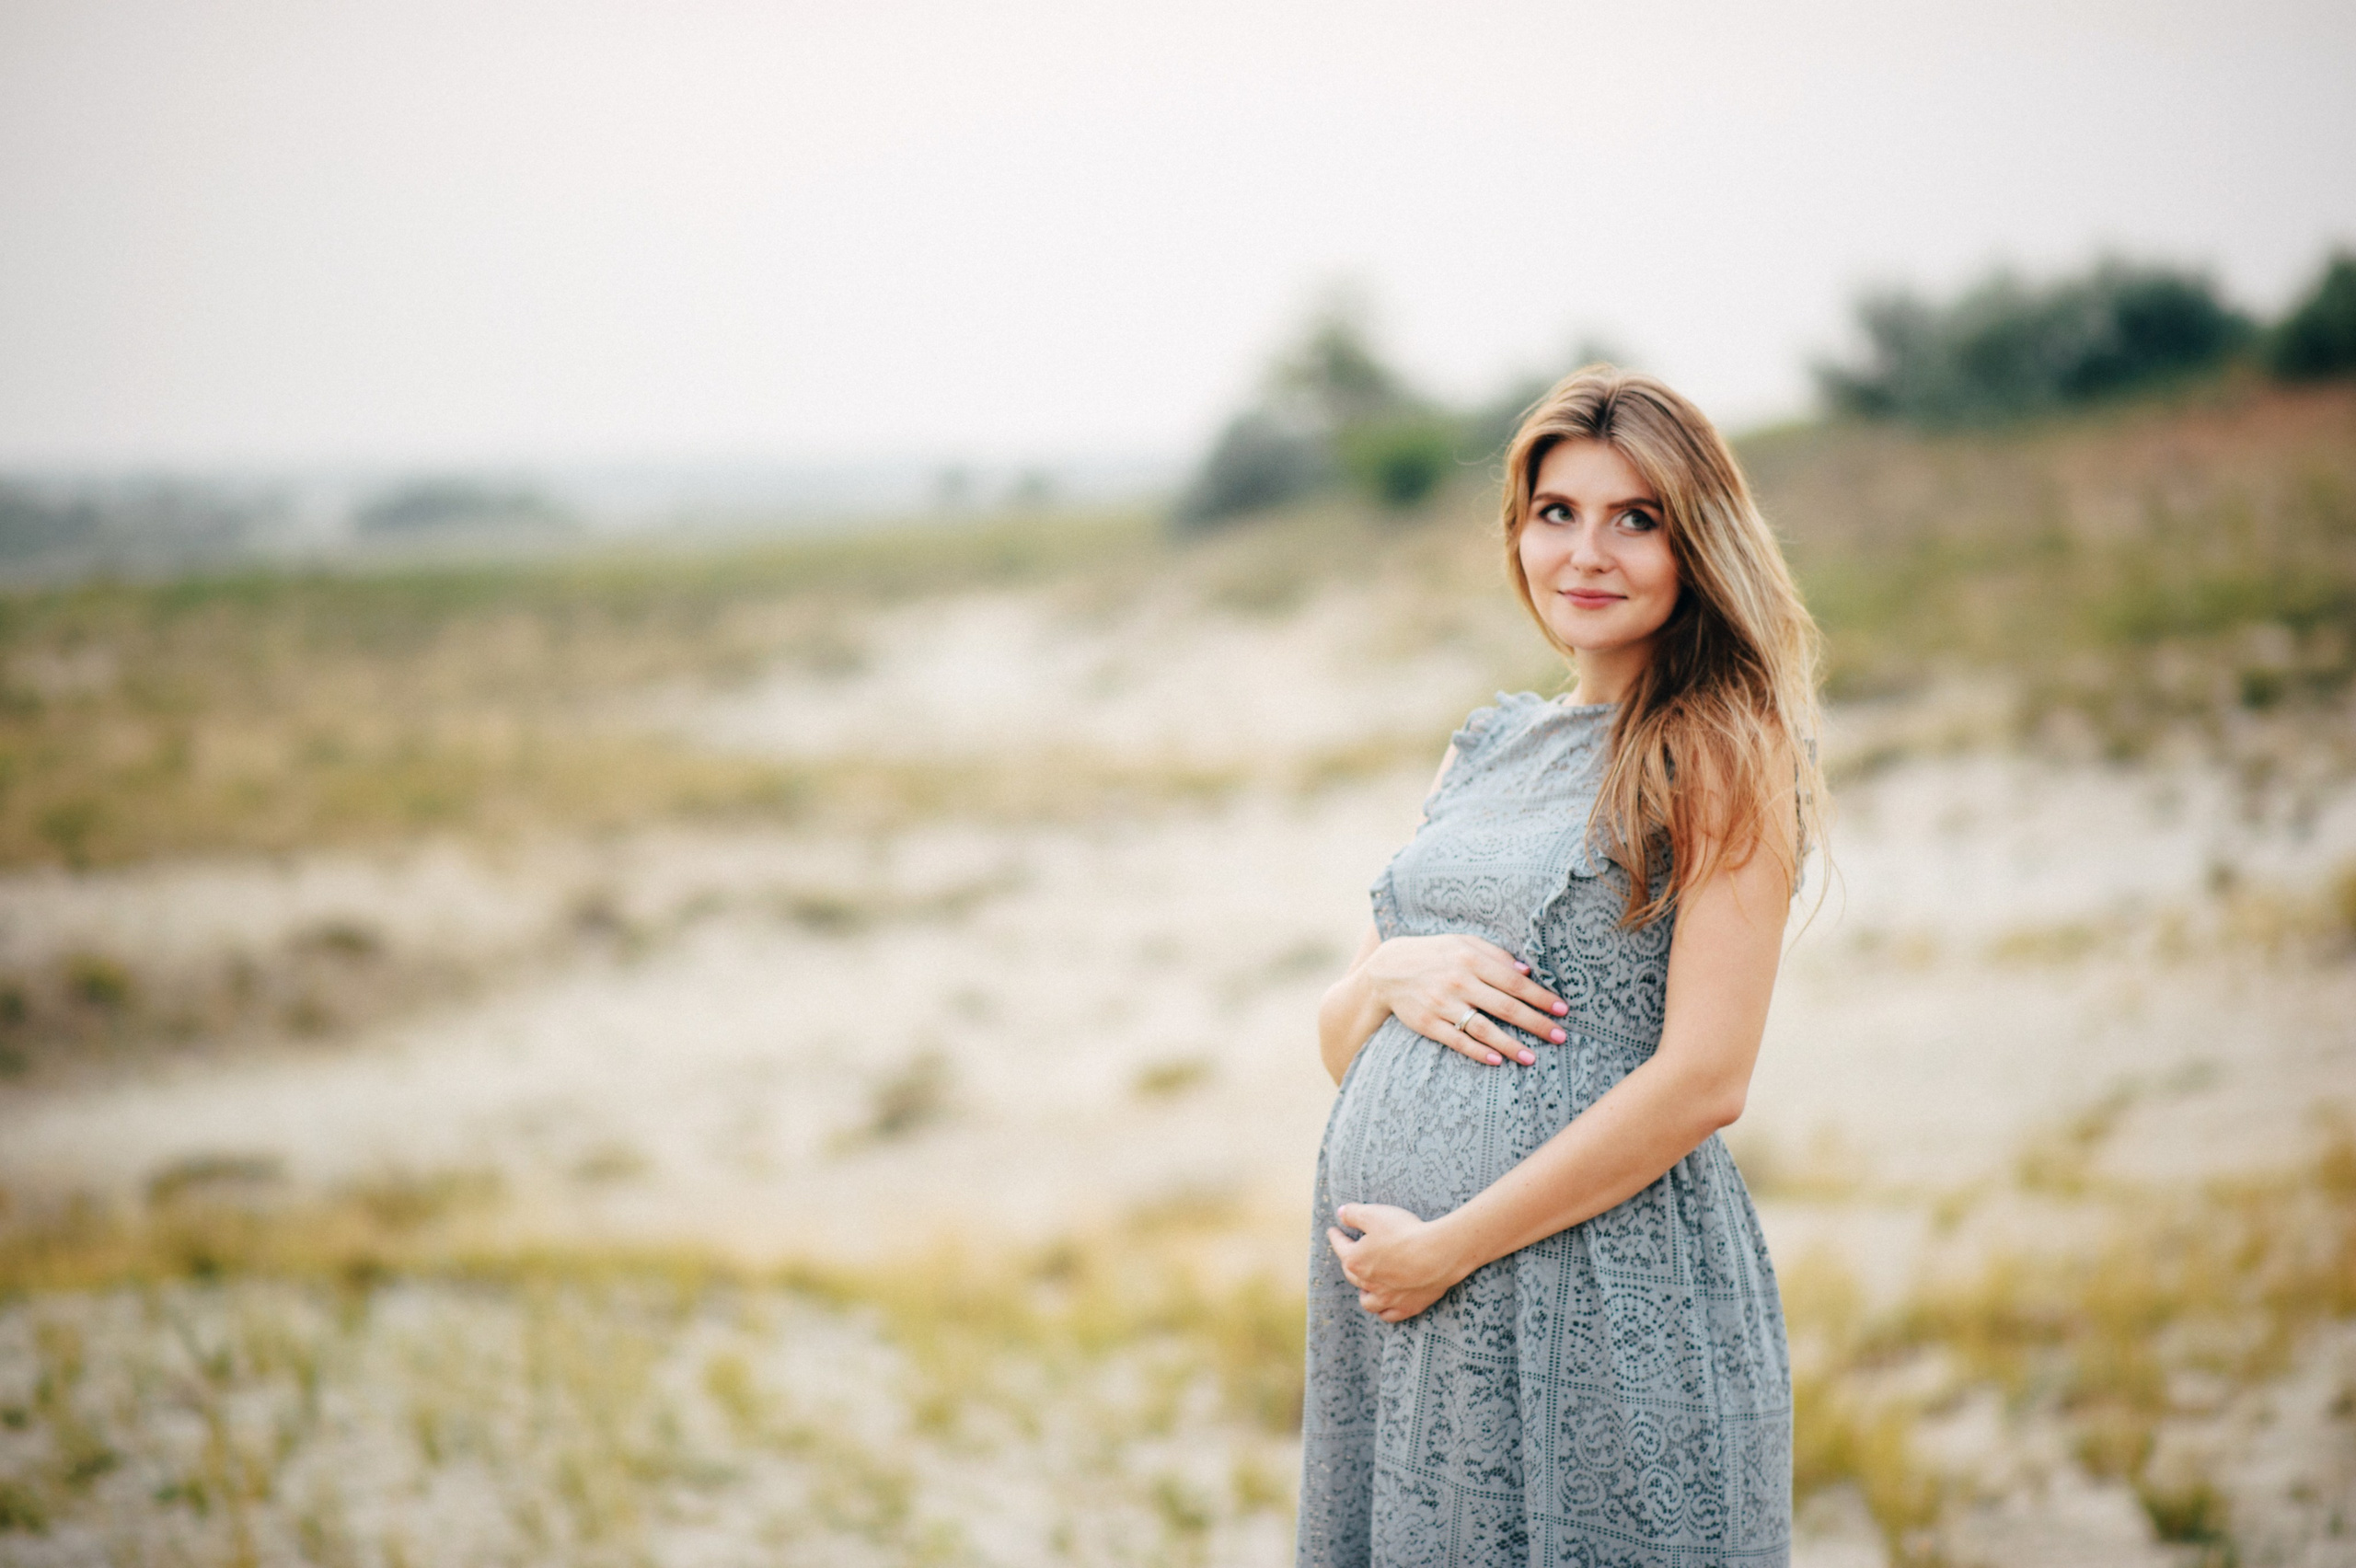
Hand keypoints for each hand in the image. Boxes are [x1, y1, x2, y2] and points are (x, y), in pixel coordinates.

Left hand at [1328, 1203, 1468, 1321]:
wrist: (1438, 1254)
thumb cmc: (1405, 1233)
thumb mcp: (1375, 1214)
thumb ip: (1354, 1213)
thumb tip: (1340, 1213)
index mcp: (1356, 1261)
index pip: (1341, 1247)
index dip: (1336, 1236)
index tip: (1333, 1231)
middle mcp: (1368, 1283)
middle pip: (1352, 1275)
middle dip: (1349, 1263)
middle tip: (1351, 1254)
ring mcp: (1387, 1298)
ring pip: (1368, 1302)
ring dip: (1364, 1294)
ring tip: (1365, 1287)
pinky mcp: (1407, 1306)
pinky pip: (1389, 1315)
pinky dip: (1384, 1311)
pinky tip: (1386, 1305)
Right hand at [1361, 933, 1569, 1065]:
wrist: (1387, 969)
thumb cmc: (1435, 954)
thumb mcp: (1464, 943)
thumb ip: (1496, 955)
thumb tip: (1528, 971)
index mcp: (1471, 959)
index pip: (1515, 981)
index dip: (1540, 997)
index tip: (1563, 1010)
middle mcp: (1458, 982)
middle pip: (1506, 1007)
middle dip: (1536, 1023)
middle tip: (1560, 1037)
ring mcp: (1442, 1004)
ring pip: (1483, 1028)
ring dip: (1510, 1045)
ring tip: (1532, 1058)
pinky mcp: (1427, 1023)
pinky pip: (1456, 1040)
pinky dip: (1477, 1051)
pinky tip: (1496, 1060)